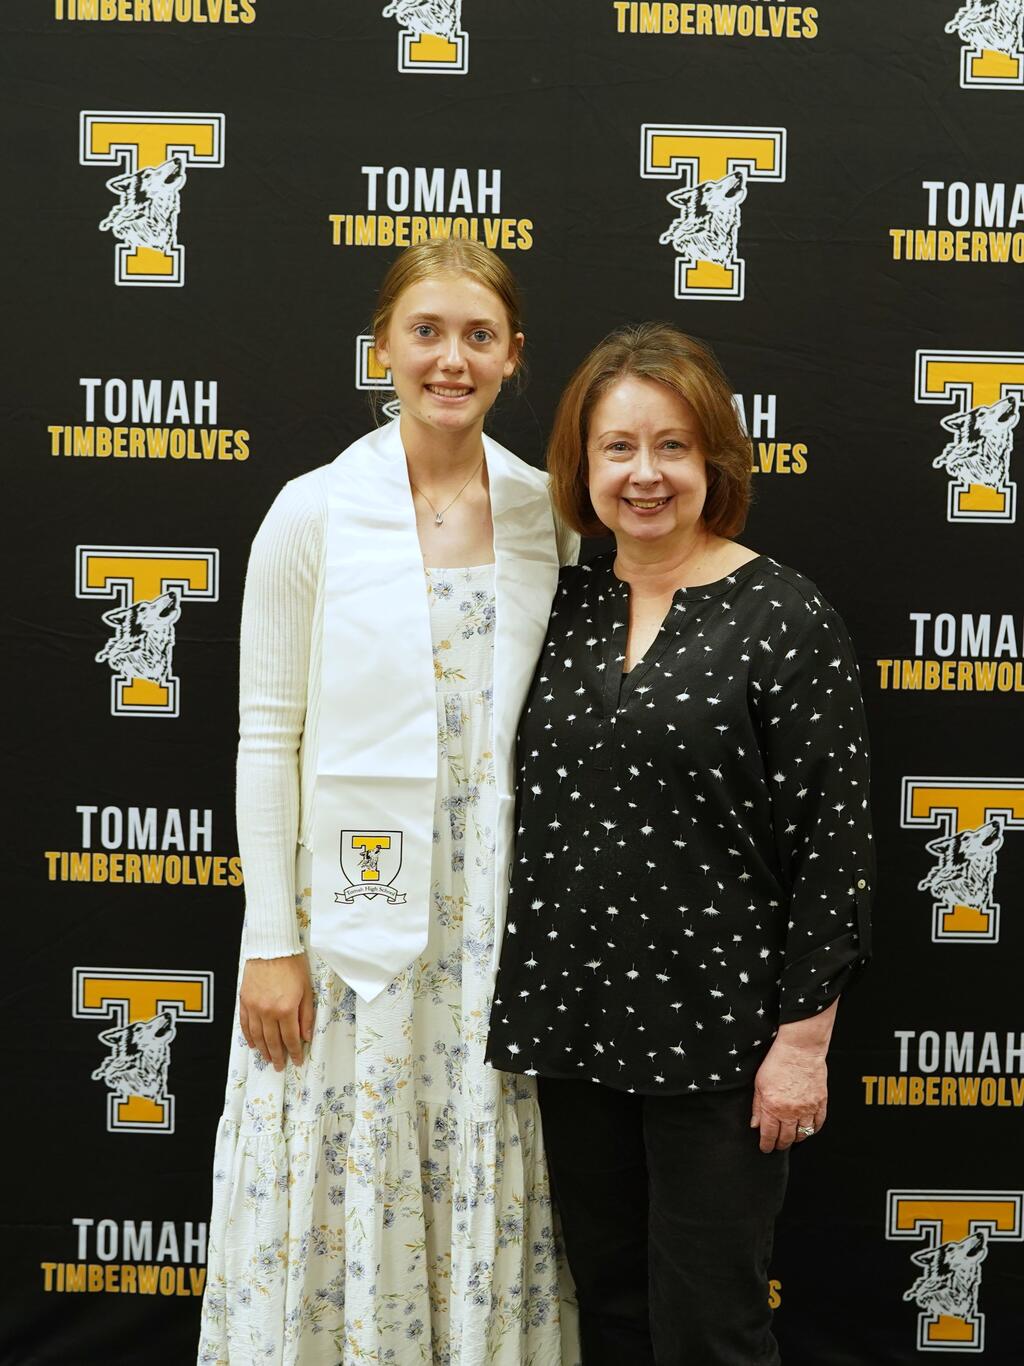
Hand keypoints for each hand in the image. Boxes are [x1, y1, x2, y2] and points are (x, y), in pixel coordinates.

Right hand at [239, 954, 313, 1070]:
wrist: (272, 947)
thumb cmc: (292, 964)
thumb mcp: (307, 990)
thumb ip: (306, 1015)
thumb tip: (306, 1036)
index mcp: (286, 1009)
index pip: (291, 1038)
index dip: (294, 1051)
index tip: (296, 1060)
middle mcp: (268, 1011)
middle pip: (272, 1041)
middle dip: (278, 1056)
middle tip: (280, 1066)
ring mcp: (254, 1007)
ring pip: (257, 1036)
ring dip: (263, 1050)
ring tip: (268, 1058)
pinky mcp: (245, 1001)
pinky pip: (245, 1024)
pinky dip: (249, 1036)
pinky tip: (253, 1043)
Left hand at [750, 1037, 827, 1151]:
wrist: (800, 1049)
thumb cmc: (777, 1062)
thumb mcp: (759, 1084)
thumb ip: (757, 1107)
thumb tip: (755, 1125)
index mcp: (773, 1107)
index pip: (769, 1135)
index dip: (767, 1145)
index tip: (765, 1148)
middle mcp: (790, 1111)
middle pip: (787, 1138)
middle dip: (781, 1144)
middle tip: (778, 1145)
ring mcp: (807, 1108)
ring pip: (803, 1134)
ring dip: (797, 1139)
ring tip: (792, 1138)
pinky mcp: (820, 1103)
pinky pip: (818, 1124)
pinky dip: (813, 1130)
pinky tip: (808, 1129)